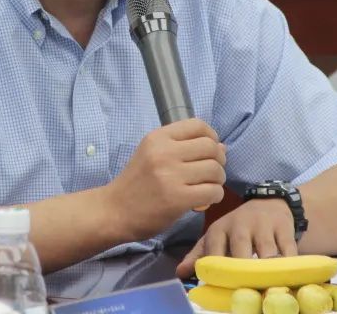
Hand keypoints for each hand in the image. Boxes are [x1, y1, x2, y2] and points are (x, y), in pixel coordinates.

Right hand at [105, 118, 226, 241]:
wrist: (114, 211)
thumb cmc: (135, 183)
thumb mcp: (152, 155)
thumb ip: (183, 147)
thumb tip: (222, 146)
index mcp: (157, 137)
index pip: (198, 125)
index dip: (212, 137)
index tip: (209, 151)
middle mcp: (164, 152)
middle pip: (210, 147)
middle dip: (218, 160)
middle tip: (211, 172)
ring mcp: (170, 175)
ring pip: (215, 169)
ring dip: (218, 180)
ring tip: (208, 186)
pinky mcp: (177, 199)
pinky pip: (212, 191)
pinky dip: (215, 196)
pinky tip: (205, 200)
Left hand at [176, 198, 296, 278]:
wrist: (269, 203)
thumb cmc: (238, 227)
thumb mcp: (217, 235)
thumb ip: (199, 254)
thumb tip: (180, 273)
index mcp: (219, 229)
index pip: (214, 252)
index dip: (218, 272)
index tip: (221, 289)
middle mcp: (240, 225)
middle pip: (241, 252)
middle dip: (244, 273)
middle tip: (245, 293)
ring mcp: (263, 226)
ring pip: (267, 254)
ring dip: (268, 273)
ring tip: (267, 289)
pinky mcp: (284, 228)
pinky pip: (288, 251)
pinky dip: (289, 266)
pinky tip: (287, 278)